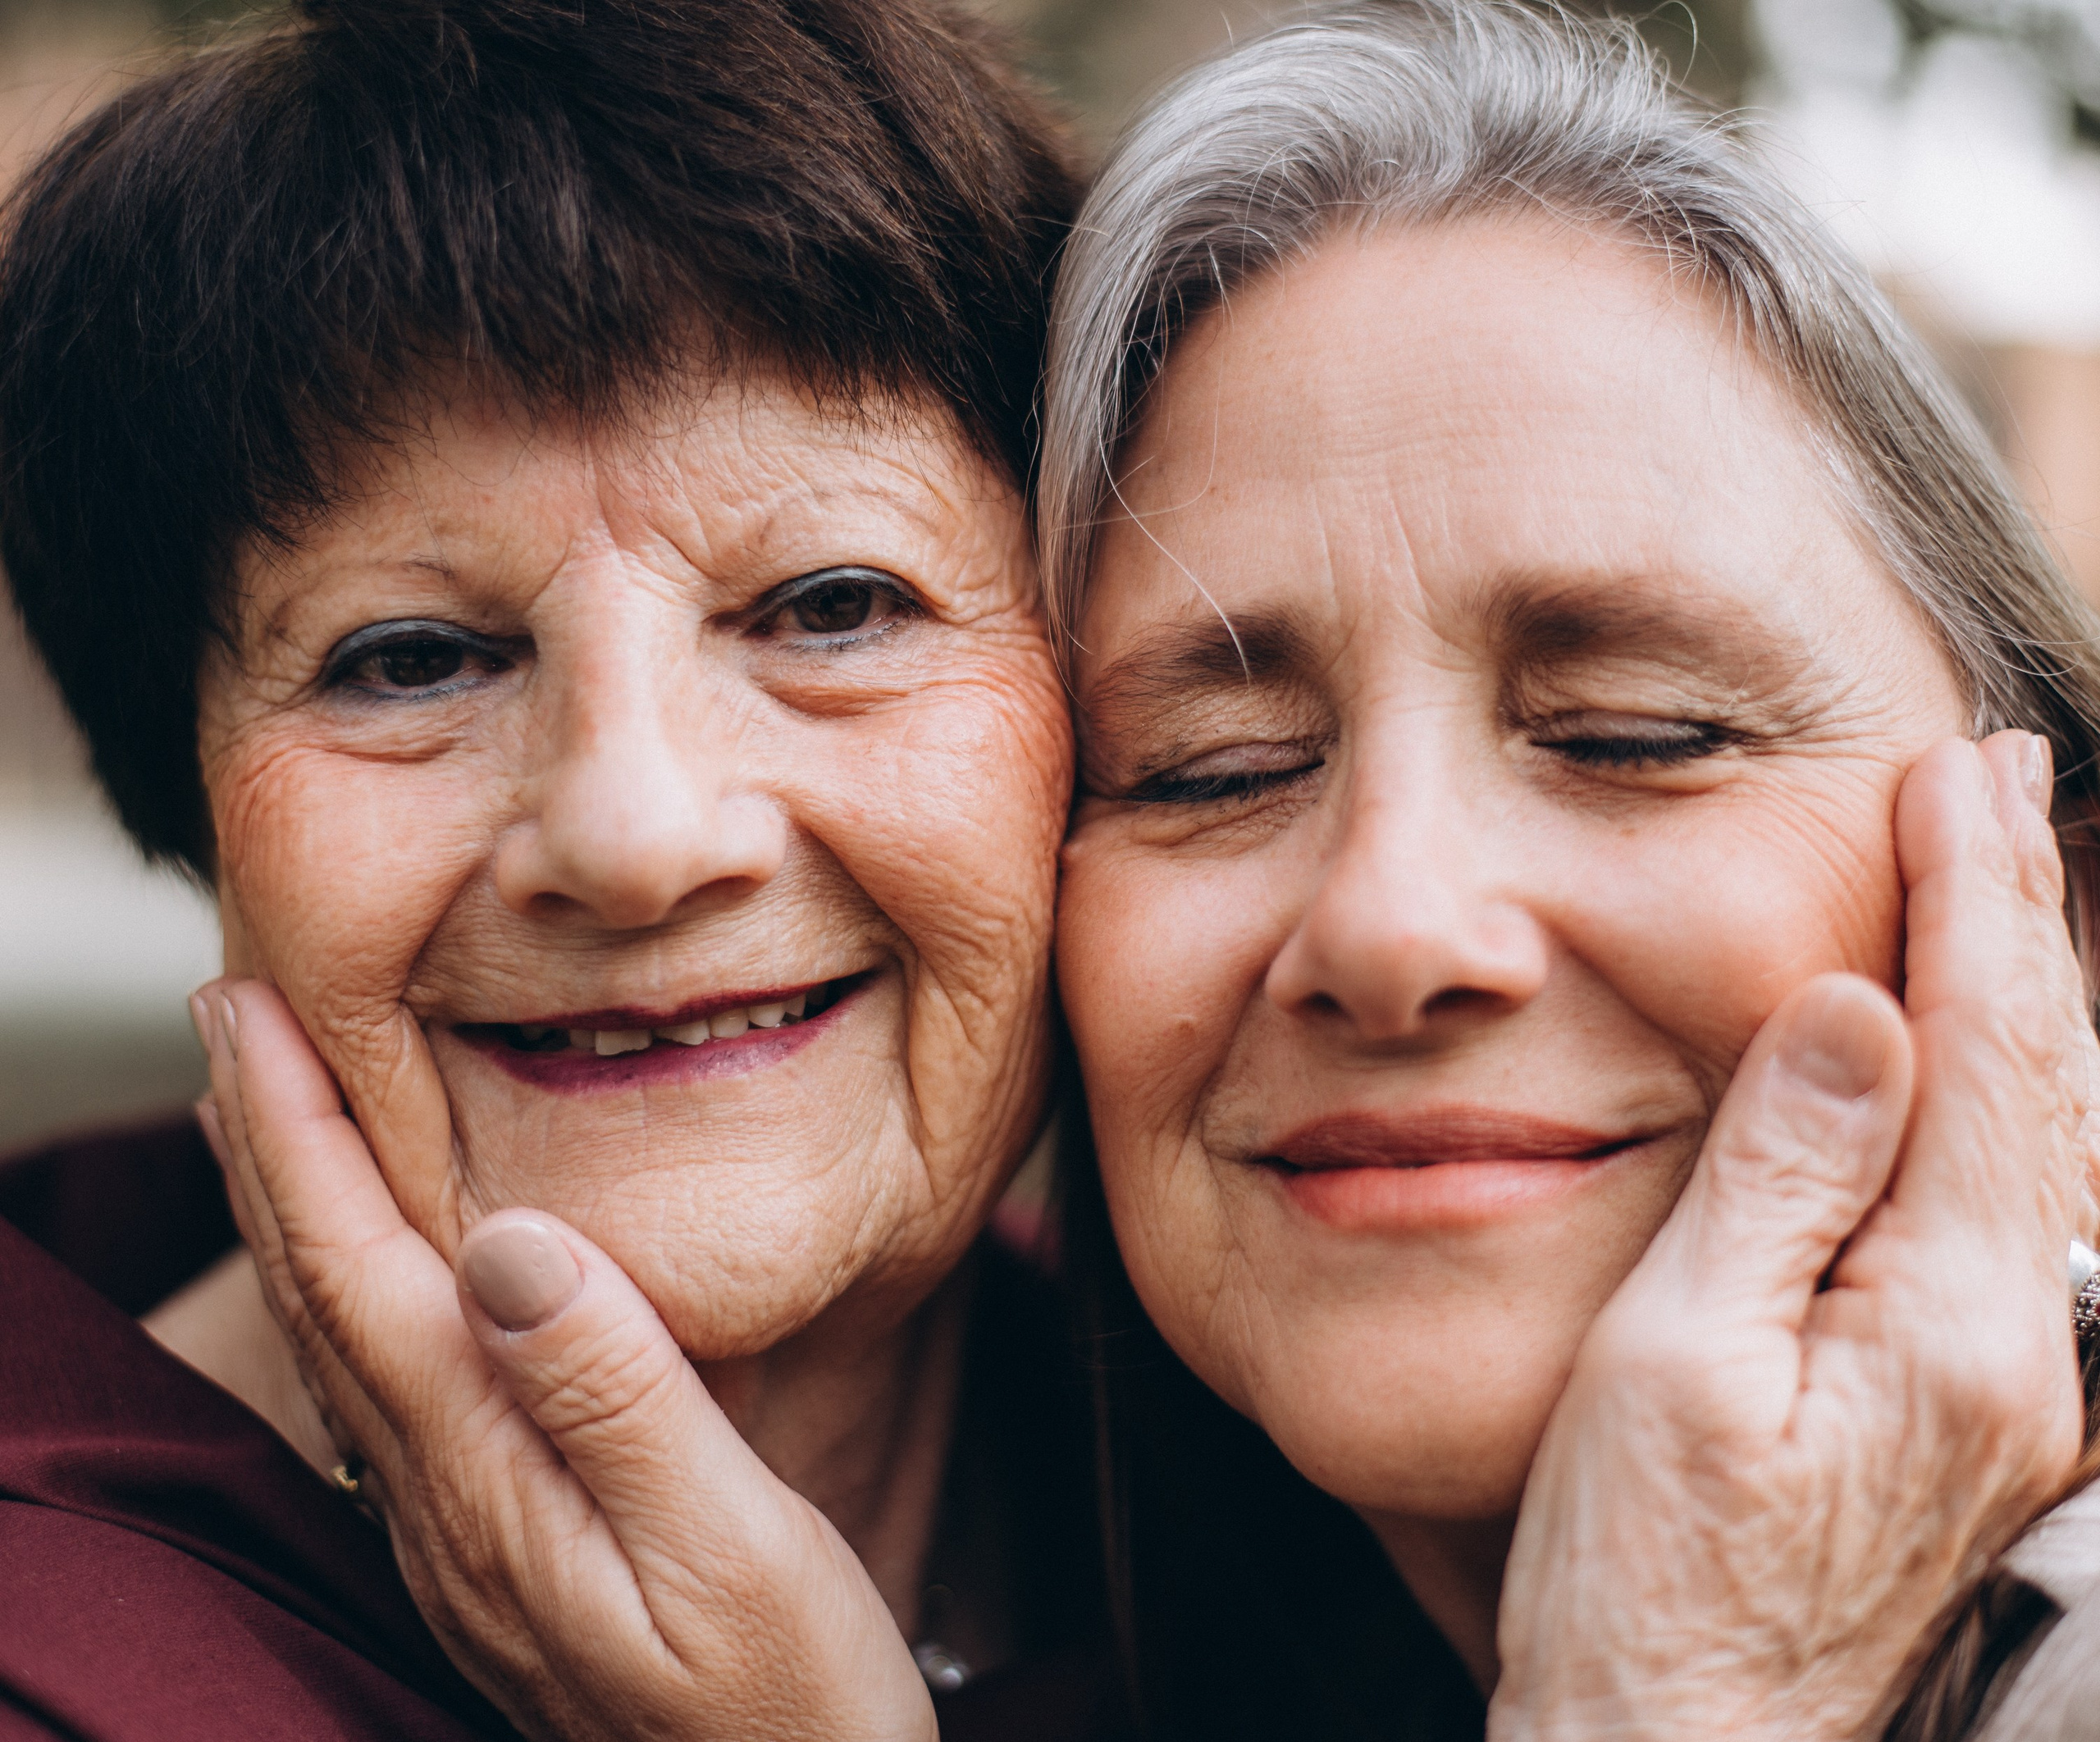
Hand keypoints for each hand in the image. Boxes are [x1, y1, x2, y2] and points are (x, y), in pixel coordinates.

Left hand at [191, 979, 935, 1741]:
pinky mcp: (499, 1543)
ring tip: (264, 1110)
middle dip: (265, 1147)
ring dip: (292, 1211)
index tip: (254, 1010)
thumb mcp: (732, 1548)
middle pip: (320, 1298)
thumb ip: (620, 1397)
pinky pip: (385, 1385)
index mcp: (495, 1484)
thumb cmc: (788, 1701)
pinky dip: (348, 1287)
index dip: (301, 1137)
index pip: (362, 1277)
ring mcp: (463, 1532)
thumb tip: (510, 1239)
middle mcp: (447, 1504)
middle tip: (227, 1013)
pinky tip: (366, 1263)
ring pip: (339, 1341)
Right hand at [1490, 732, 2095, 1741]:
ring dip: (2028, 990)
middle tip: (1998, 775)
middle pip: (2048, 1078)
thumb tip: (1853, 1009)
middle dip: (2022, 913)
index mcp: (1958, 1316)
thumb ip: (1782, 1178)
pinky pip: (2027, 1199)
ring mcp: (2020, 1385)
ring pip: (2054, 1135)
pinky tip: (1992, 1057)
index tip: (1950, 774)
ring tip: (2010, 875)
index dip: (1971, 899)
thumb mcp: (1677, 1358)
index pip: (1981, 1050)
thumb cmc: (1648, 1574)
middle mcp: (2029, 1345)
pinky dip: (2016, 1086)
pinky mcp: (1983, 1410)